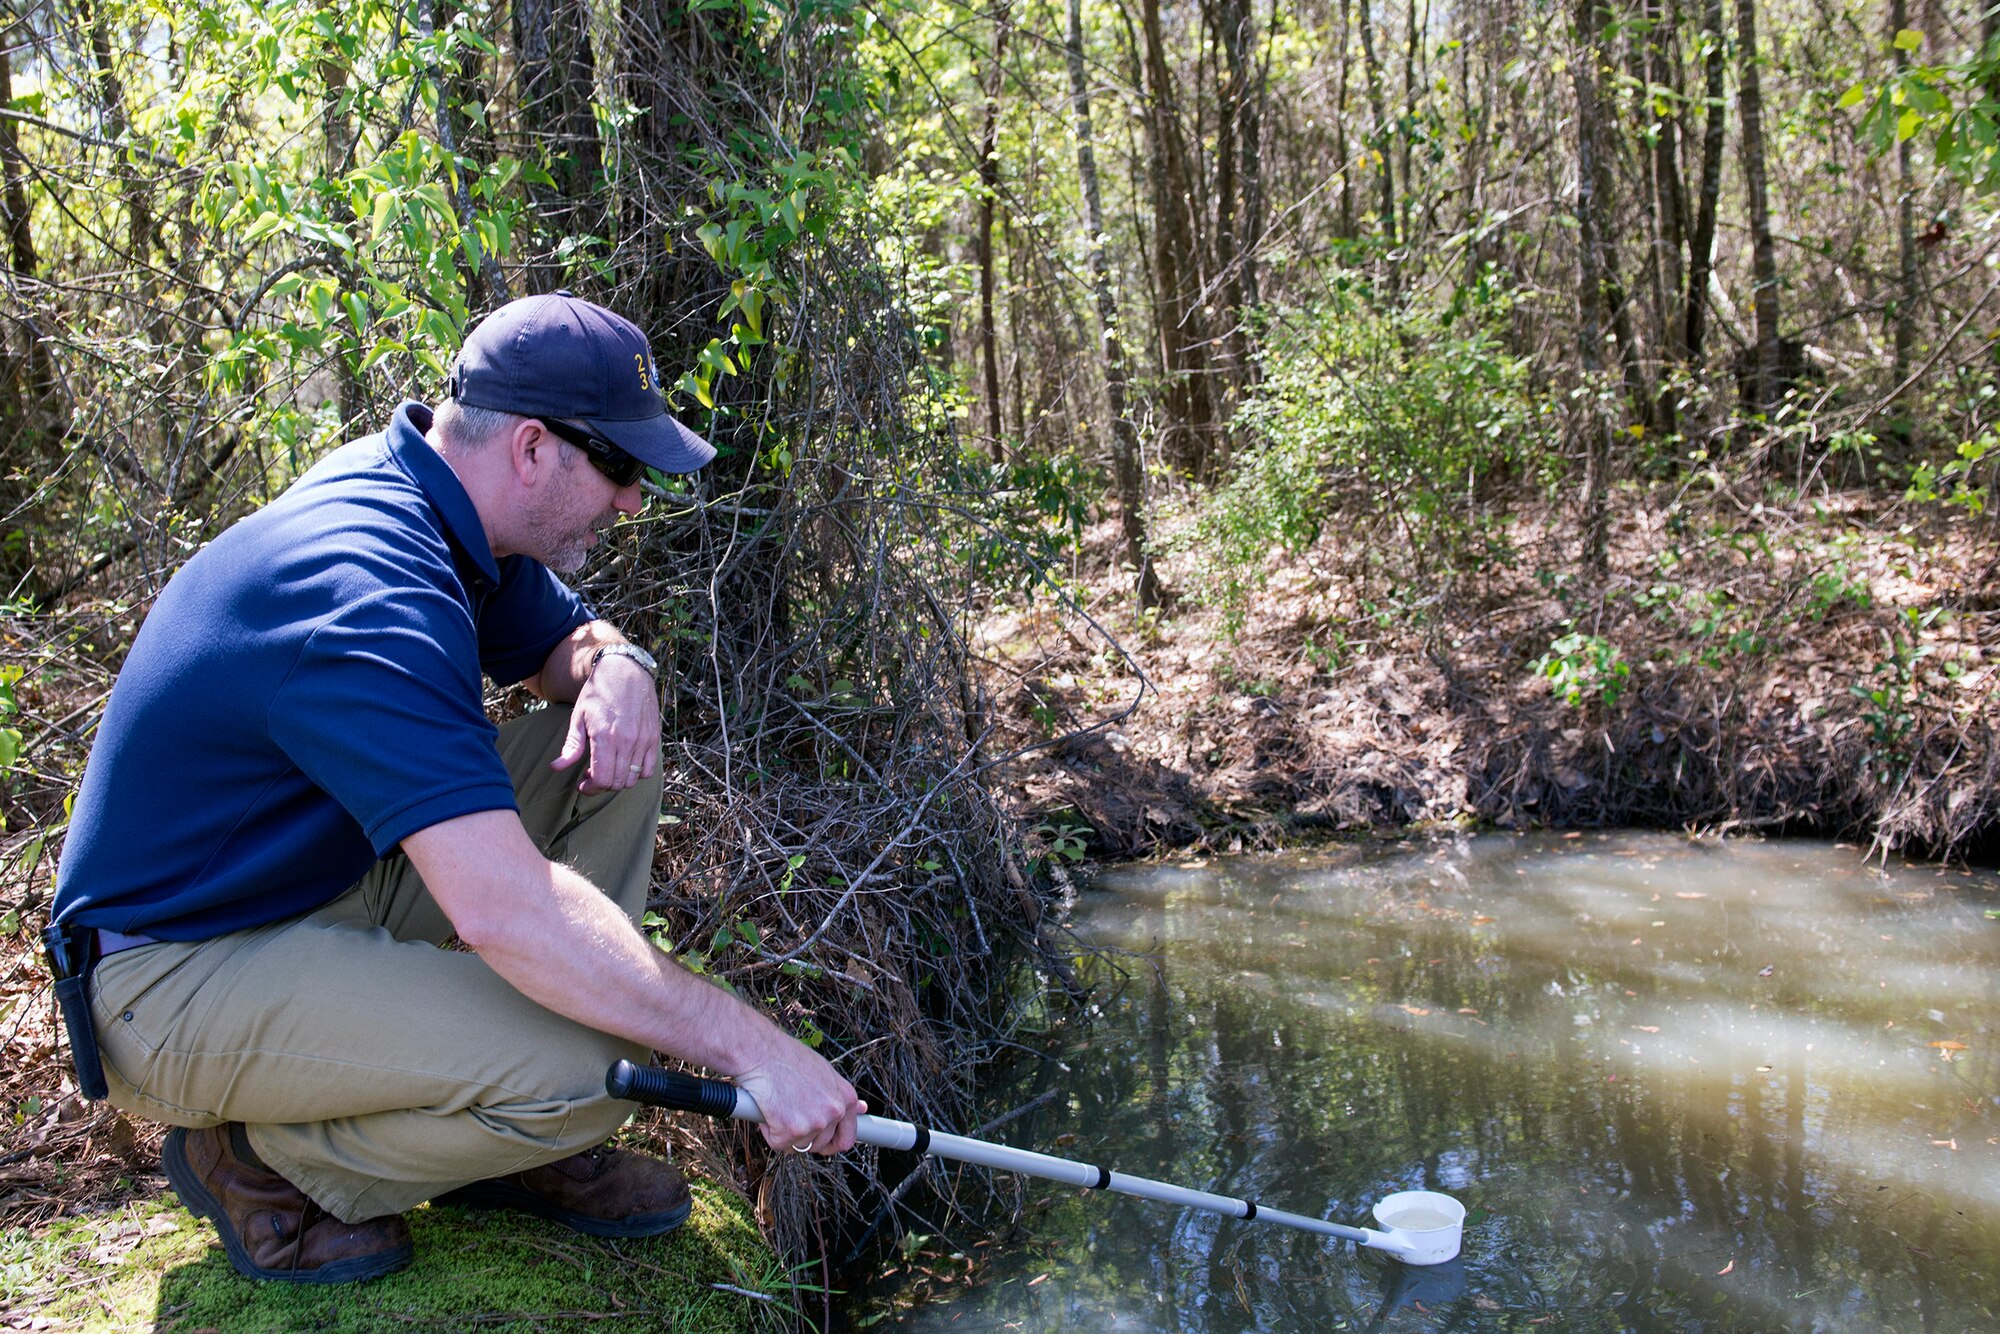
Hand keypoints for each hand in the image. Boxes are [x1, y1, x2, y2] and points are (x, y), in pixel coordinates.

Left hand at [550, 652, 660, 793]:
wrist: (624, 671)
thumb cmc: (598, 693)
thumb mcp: (579, 717)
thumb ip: (571, 746)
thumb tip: (557, 767)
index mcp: (605, 737)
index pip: (602, 779)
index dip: (591, 788)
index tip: (583, 785)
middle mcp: (627, 741)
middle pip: (617, 783)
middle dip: (602, 786)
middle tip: (592, 776)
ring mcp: (644, 740)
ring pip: (633, 779)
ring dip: (619, 780)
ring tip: (608, 768)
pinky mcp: (654, 738)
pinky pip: (648, 769)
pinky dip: (637, 773)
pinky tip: (625, 763)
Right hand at [737, 1038, 866, 1156]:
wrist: (761, 1051)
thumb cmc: (787, 1058)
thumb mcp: (824, 1072)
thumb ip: (840, 1094)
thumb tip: (862, 1109)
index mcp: (846, 1098)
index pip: (847, 1137)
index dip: (831, 1143)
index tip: (820, 1143)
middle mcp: (834, 1111)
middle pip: (820, 1145)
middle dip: (803, 1136)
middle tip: (789, 1115)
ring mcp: (814, 1122)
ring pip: (798, 1146)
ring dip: (784, 1132)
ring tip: (778, 1105)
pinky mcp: (791, 1130)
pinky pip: (778, 1143)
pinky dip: (769, 1131)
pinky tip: (768, 1109)